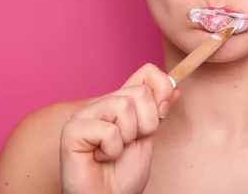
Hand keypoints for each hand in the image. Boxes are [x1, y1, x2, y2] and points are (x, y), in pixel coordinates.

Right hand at [60, 63, 179, 193]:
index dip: (161, 89)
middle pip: (140, 92)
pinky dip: (111, 151)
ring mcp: (85, 114)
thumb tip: (174, 87)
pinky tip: (100, 158)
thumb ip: (157, 112)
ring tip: (114, 151)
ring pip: (124, 107)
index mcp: (120, 101)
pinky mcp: (72, 130)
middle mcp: (102, 103)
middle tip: (130, 144)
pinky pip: (109, 131)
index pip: (148, 72)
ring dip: (127, 138)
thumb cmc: (123, 174)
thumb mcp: (149, 138)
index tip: (161, 114)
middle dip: (146, 124)